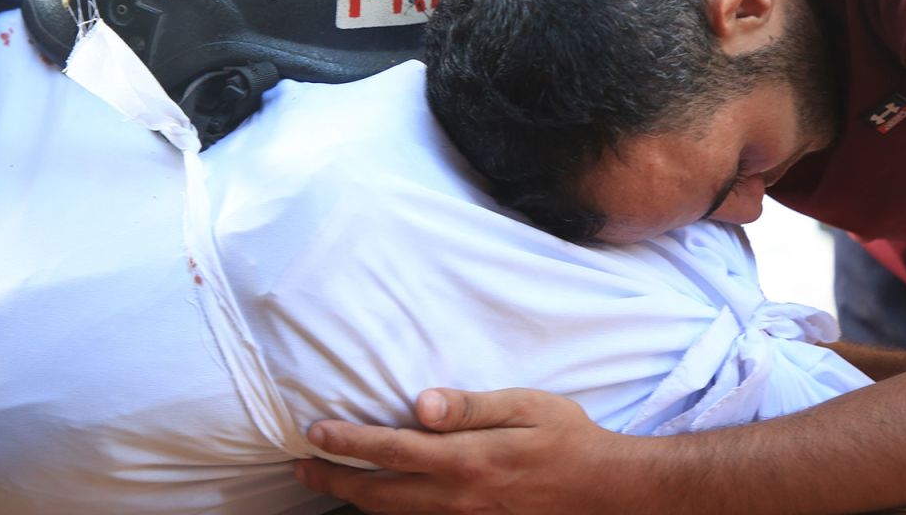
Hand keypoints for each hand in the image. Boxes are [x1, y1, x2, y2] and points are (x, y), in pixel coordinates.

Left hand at [295, 387, 624, 513]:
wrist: (603, 489)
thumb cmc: (567, 438)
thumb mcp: (526, 406)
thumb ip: (472, 406)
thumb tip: (422, 403)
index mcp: (467, 458)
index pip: (392, 450)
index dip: (348, 443)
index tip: (315, 432)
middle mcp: (458, 495)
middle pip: (380, 493)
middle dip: (335, 480)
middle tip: (302, 465)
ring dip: (356, 500)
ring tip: (329, 483)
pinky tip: (380, 503)